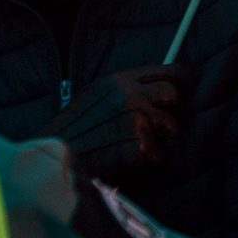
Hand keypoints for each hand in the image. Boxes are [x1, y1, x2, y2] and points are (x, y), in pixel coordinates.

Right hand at [46, 66, 192, 182]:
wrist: (50, 161)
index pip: (169, 72)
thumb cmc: (70, 135)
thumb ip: (124, 91)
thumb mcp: (93, 98)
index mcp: (119, 80)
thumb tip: (159, 89)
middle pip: (174, 96)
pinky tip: (130, 165)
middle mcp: (130, 94)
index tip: (187, 91)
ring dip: (162, 141)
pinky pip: (160, 155)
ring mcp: (135, 119)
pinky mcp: (139, 145)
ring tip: (140, 150)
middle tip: (166, 130)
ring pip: (172, 127)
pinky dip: (149, 164)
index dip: (184, 82)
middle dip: (175, 114)